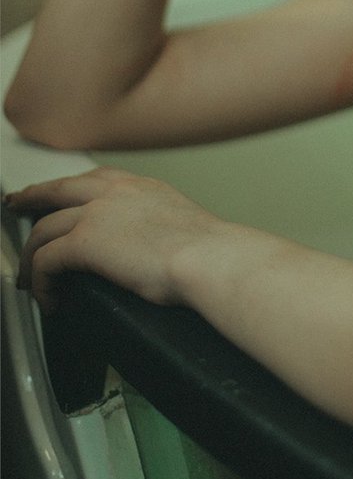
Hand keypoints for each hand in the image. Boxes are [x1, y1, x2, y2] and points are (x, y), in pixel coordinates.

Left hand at [9, 167, 227, 312]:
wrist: (208, 257)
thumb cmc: (207, 251)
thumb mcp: (181, 223)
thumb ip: (158, 224)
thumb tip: (153, 245)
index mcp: (140, 186)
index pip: (93, 179)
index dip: (67, 187)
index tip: (55, 192)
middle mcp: (115, 192)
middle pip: (57, 191)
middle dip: (32, 200)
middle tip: (16, 206)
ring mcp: (96, 214)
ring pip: (44, 229)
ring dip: (33, 257)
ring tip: (30, 279)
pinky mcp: (83, 242)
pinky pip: (45, 261)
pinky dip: (41, 282)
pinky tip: (50, 298)